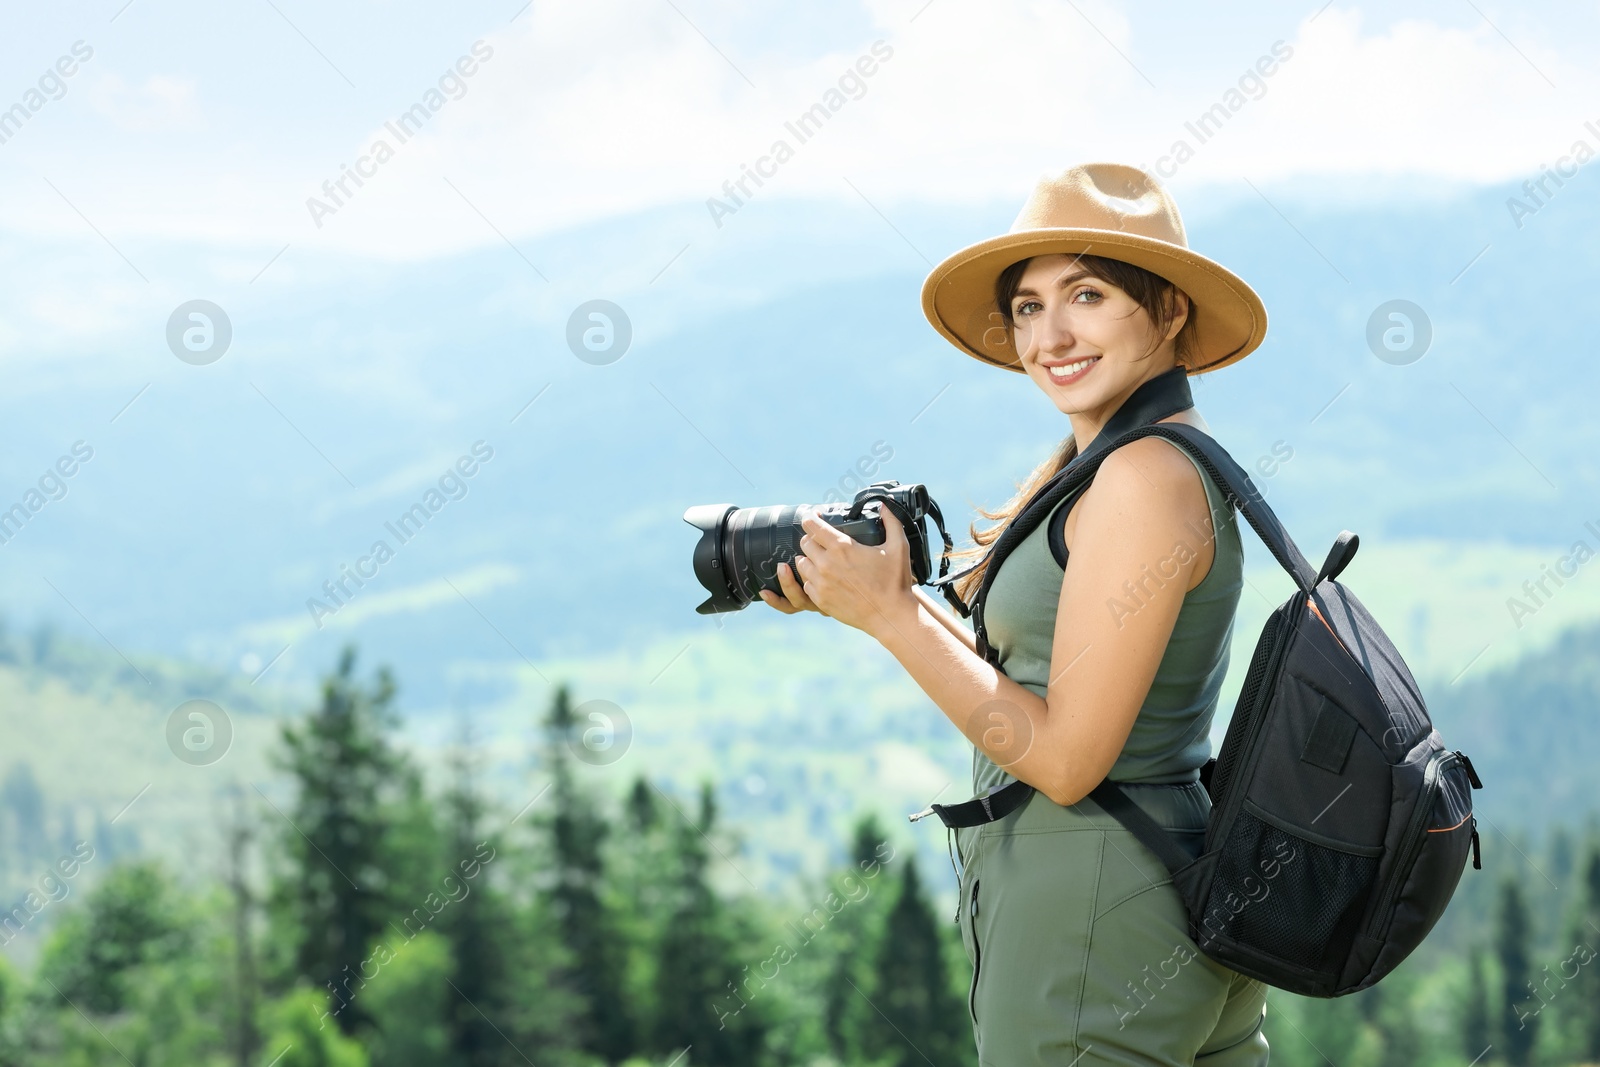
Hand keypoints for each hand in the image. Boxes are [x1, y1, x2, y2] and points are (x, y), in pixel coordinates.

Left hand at [759, 505, 917, 636]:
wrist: (890, 616)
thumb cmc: (895, 582)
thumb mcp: (898, 547)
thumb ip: (891, 521)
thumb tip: (885, 504)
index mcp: (842, 547)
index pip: (812, 525)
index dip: (811, 517)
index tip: (814, 516)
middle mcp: (826, 564)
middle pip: (804, 542)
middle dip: (812, 538)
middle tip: (823, 540)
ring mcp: (821, 583)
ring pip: (801, 563)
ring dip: (810, 558)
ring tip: (822, 559)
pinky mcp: (820, 600)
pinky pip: (806, 584)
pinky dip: (812, 579)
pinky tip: (824, 578)